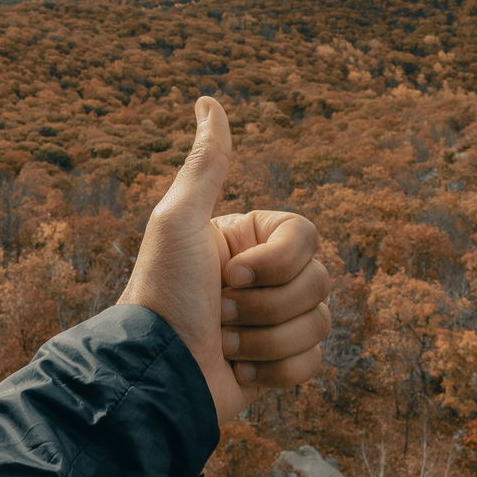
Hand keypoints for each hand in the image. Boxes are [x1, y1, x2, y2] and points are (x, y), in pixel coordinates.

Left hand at [118, 96, 330, 422]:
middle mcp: (264, 277)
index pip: (308, 237)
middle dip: (265, 305)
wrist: (157, 375)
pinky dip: (275, 370)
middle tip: (217, 312)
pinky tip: (239, 369)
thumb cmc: (164, 295)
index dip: (276, 262)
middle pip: (319, 280)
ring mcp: (273, 322)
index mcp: (248, 240)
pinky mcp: (278, 365)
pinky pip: (314, 360)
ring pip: (319, 321)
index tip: (228, 274)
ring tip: (223, 343)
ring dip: (265, 339)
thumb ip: (205, 165)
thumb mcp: (178, 220)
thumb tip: (208, 101)